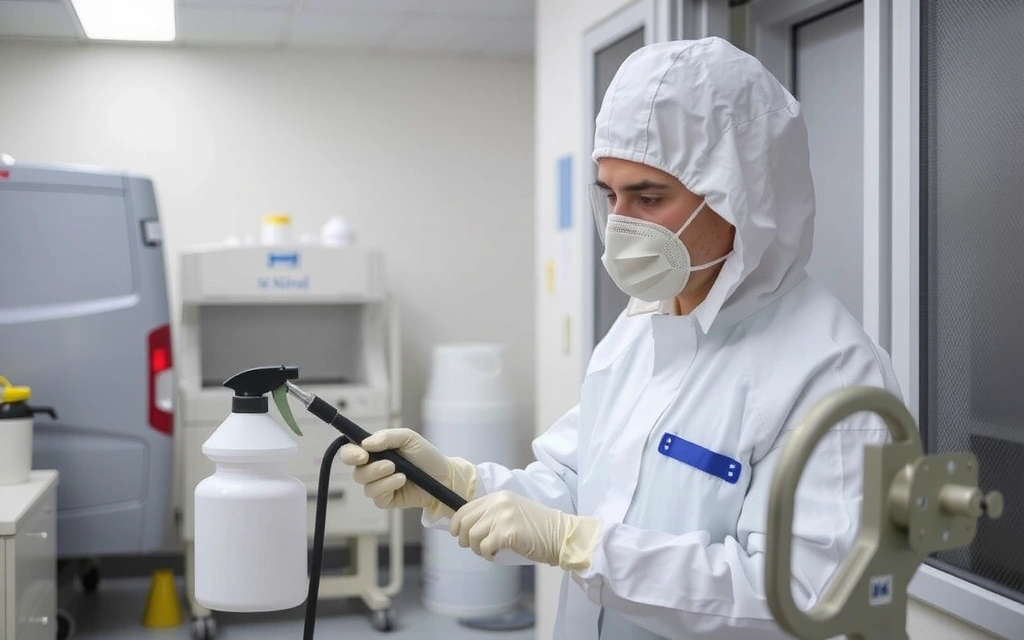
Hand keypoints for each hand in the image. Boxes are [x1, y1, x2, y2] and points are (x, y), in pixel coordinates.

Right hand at [338, 428, 475, 515]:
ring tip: (402, 473)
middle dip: (371, 469)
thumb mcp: (409, 438)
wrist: (443, 476)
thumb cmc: (425, 455)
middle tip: (390, 464)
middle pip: (356, 472)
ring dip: (383, 478)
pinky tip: (402, 481)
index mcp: (374, 450)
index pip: (349, 452)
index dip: (349, 454)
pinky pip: (377, 498)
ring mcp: (379, 485)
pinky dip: (388, 488)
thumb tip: (365, 443)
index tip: (362, 455)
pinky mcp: (386, 499)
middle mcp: (373, 468)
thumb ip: (387, 437)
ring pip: (366, 486)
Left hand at [449, 490, 601, 570]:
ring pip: (472, 536)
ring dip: (477, 548)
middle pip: (465, 522)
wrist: (562, 535)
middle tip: (475, 547)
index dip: (456, 523)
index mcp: (498, 496)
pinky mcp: (507, 532)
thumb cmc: (539, 528)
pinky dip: (488, 554)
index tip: (457, 534)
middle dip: (465, 539)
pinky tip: (498, 554)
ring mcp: (503, 516)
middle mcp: (498, 503)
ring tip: (490, 551)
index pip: (465, 508)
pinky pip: (485, 547)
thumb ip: (493, 514)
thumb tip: (468, 527)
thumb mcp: (513, 512)